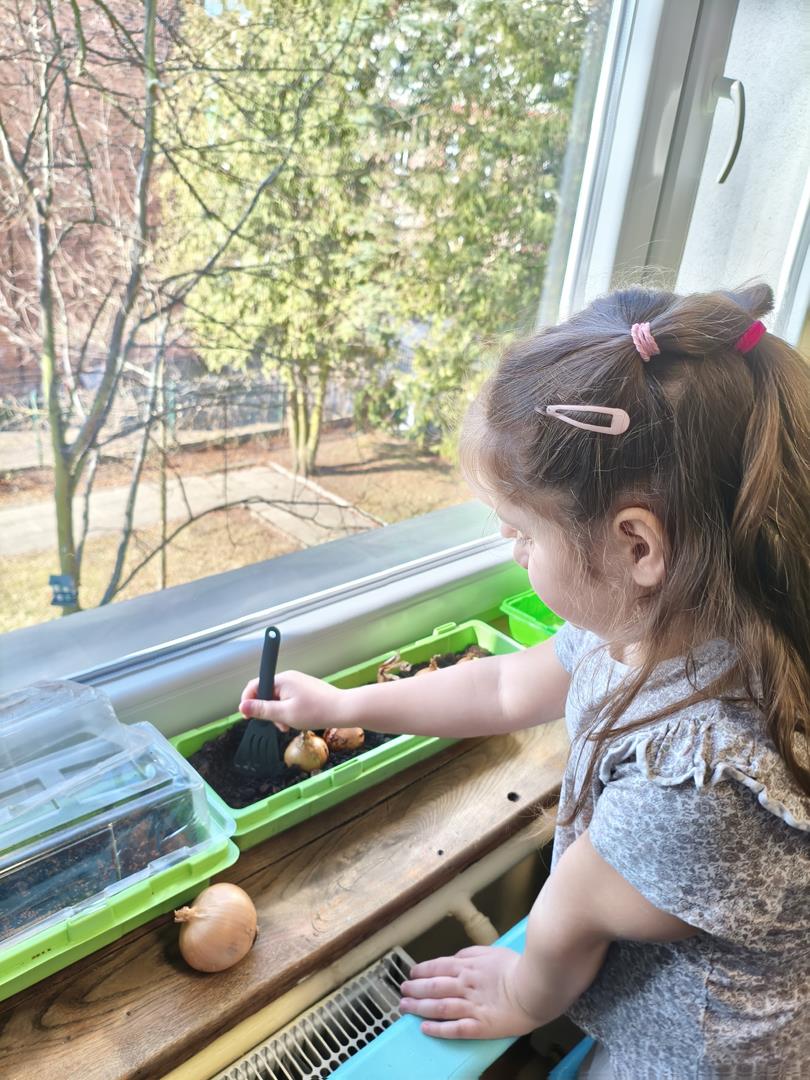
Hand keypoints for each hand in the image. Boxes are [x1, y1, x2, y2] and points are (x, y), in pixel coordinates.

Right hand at [239, 670, 342, 731]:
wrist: (343, 709)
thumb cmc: (317, 711)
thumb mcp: (285, 714)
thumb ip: (262, 710)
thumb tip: (243, 706)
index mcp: (282, 679)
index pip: (256, 685)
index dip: (248, 701)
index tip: (248, 715)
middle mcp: (289, 678)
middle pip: (267, 693)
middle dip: (267, 711)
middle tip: (277, 725)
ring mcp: (298, 683)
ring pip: (278, 699)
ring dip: (279, 713)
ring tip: (288, 725)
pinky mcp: (305, 690)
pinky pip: (289, 700)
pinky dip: (289, 711)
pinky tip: (297, 721)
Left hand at [399, 945, 539, 1039]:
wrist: (536, 986)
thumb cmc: (517, 967)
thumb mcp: (492, 951)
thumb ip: (472, 953)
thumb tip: (456, 957)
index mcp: (468, 966)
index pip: (438, 967)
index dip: (422, 971)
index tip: (411, 973)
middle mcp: (465, 985)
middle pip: (433, 986)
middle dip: (414, 988)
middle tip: (402, 992)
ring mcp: (471, 1006)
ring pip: (438, 1006)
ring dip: (419, 1007)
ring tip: (404, 1008)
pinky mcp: (480, 1026)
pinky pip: (454, 1028)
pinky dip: (437, 1029)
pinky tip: (425, 1028)